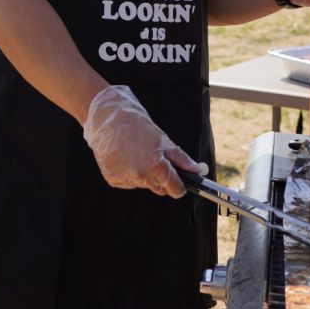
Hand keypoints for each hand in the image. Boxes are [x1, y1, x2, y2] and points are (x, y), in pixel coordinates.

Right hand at [83, 85, 207, 198]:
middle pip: (159, 189)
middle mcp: (140, 176)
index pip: (175, 190)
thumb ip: (182, 159)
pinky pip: (129, 183)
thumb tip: (199, 171)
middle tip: (154, 158)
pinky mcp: (113, 180)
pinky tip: (126, 158)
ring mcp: (126, 179)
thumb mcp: (164, 140)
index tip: (179, 182)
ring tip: (137, 154)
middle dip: (161, 178)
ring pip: (144, 185)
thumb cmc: (138, 126)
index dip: (179, 186)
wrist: (109, 119)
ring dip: (144, 175)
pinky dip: (130, 174)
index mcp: (156, 167)